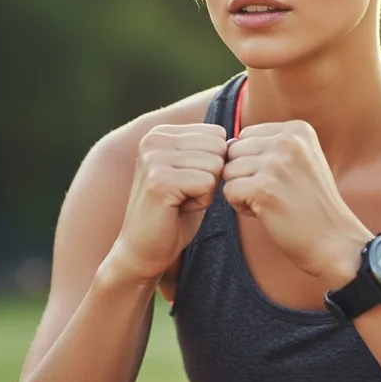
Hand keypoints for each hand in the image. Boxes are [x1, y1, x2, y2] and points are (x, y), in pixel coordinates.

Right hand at [110, 123, 226, 282]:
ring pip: (216, 165)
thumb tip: (237, 142)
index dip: (213, 163)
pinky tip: (179, 209)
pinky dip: (202, 201)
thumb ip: (210, 151)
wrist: (144, 249)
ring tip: (181, 201)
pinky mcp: (159, 181)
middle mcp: (154, 139)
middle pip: (218, 147)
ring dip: (206, 190)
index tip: (188, 181)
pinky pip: (208, 183)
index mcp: (161, 132)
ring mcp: (154, 158)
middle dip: (212, 176)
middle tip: (185, 194)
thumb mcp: (193, 171)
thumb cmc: (174, 211)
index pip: (216, 133)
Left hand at [222, 121, 373, 283]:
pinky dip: (241, 206)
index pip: (247, 135)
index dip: (254, 160)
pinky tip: (264, 212)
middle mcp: (287, 140)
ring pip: (229, 171)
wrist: (334, 240)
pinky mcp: (263, 189)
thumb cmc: (313, 203)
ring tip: (270, 202)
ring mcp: (275, 164)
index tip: (280, 178)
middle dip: (245, 174)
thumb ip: (270, 146)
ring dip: (242, 191)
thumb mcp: (302, 159)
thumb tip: (228, 143)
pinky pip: (229, 191)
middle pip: (235, 151)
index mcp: (298, 129)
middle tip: (273, 192)